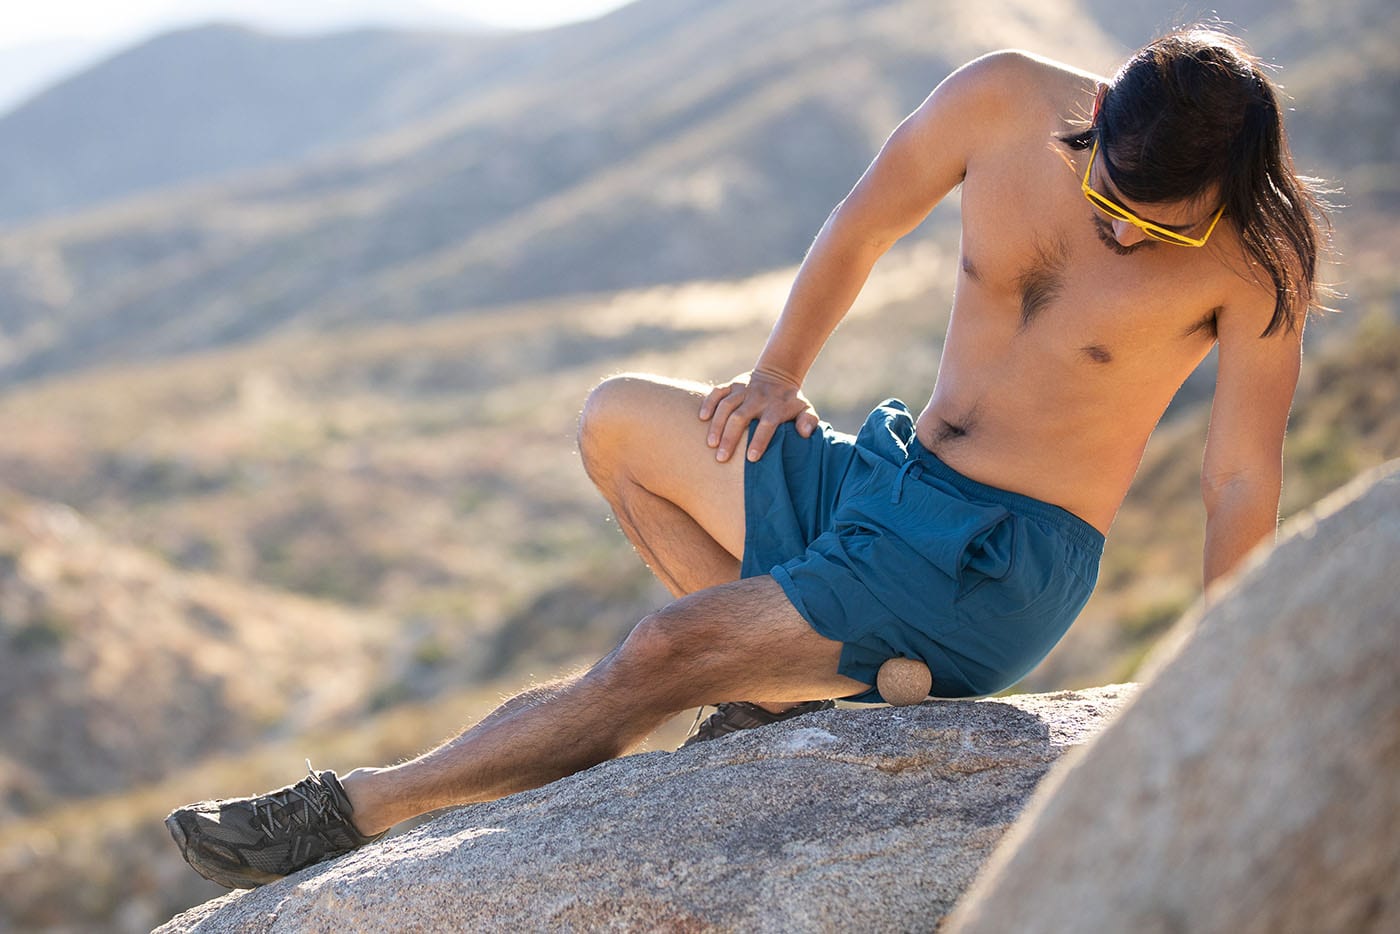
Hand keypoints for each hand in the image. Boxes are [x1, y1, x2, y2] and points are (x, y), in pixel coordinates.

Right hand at [698, 370, 819, 462]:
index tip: (751, 458)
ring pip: (726, 406)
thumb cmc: (790, 402)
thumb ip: (808, 421)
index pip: (767, 425)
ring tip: (710, 444)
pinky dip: (708, 403)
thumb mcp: (805, 409)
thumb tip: (804, 433)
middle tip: (722, 458)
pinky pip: (717, 392)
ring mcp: (743, 389)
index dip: (759, 441)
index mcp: (776, 407)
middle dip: (730, 438)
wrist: (778, 374)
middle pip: (741, 417)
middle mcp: (758, 398)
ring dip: (717, 425)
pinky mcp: (732, 384)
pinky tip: (702, 418)